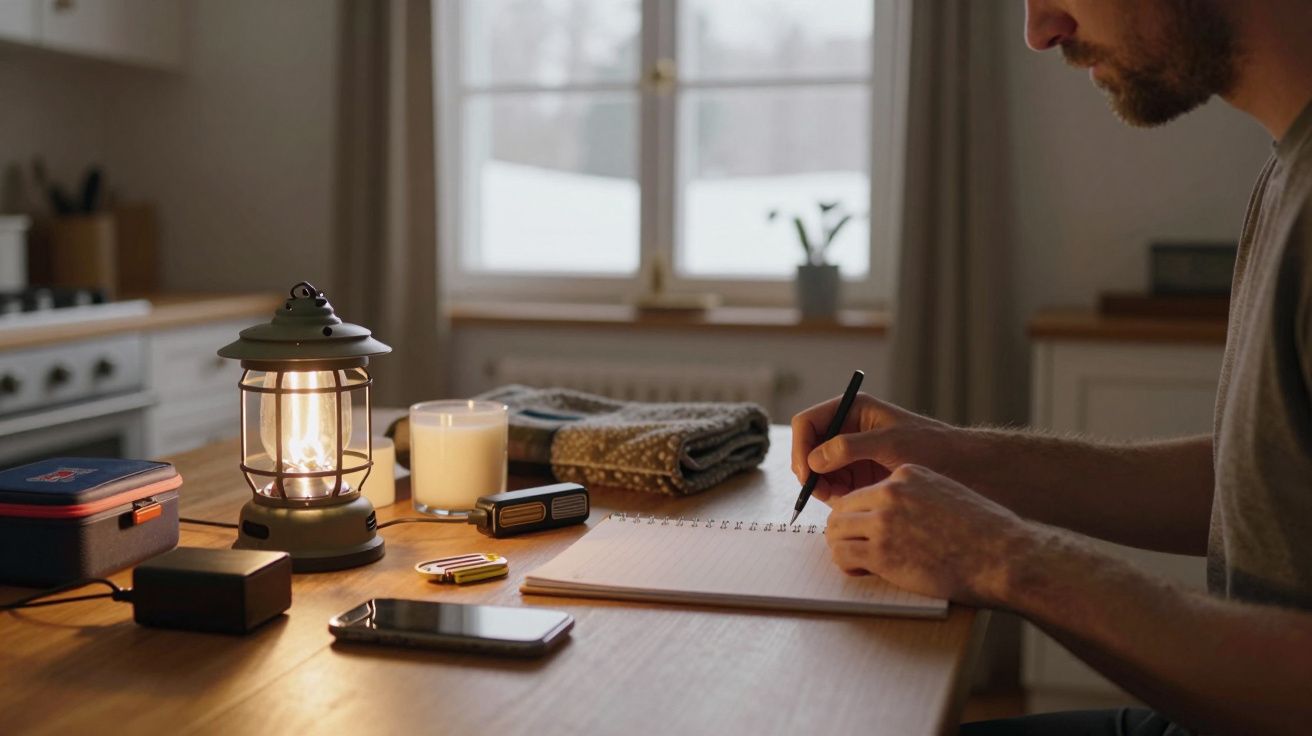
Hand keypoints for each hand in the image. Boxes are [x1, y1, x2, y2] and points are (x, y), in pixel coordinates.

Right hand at [790, 392, 957, 502]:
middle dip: (810, 471)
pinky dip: (836, 496)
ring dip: (823, 486)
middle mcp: (847, 430)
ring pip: (818, 471)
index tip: (806, 475)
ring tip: (843, 499)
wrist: (963, 467)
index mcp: (853, 410)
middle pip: (808, 449)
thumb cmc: (932, 446)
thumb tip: (813, 460)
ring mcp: (852, 454)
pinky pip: (834, 486)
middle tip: (822, 493)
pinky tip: (852, 502)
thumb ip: (849, 448)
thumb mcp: (890, 443)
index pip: (807, 423)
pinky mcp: (859, 475)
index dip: (800, 448)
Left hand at [824, 464, 1031, 605]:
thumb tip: (895, 517)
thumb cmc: (985, 533)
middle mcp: (891, 492)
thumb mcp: (947, 495)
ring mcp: (884, 521)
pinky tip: (859, 570)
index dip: (861, 512)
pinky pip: (842, 554)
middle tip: (853, 546)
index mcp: (907, 474)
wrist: (1003, 556)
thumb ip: (917, 498)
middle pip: (844, 507)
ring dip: (842, 546)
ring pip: (837, 529)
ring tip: (857, 560)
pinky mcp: (882, 551)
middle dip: (845, 529)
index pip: (864, 490)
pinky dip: (845, 564)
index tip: (865, 528)